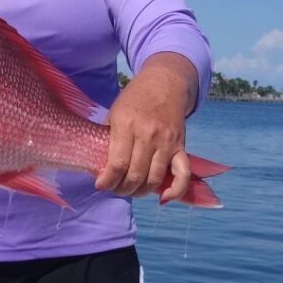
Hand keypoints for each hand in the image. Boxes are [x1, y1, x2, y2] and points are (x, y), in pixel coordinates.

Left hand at [94, 53, 196, 203]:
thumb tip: (100, 164)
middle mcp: (148, 135)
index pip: (117, 164)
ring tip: (131, 190)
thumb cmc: (135, 98)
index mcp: (126, 125)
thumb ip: (109, 136)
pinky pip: (182, 174)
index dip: (107, 181)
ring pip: (154, 179)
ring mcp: (166, 142)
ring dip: (140, 192)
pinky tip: (162, 198)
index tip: (100, 185)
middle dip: (121, 189)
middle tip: (115, 188)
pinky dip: (174, 191)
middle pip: (135, 175)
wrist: (165, 83)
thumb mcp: (115, 111)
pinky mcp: (180, 146)